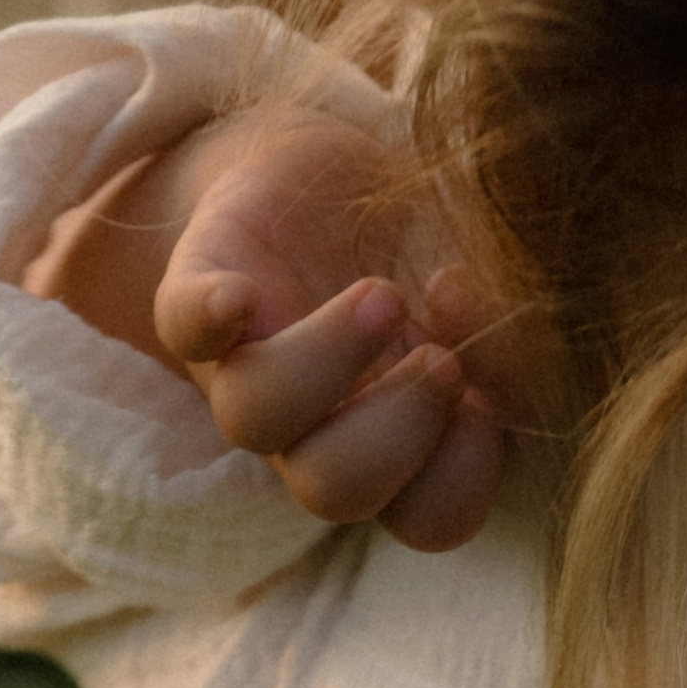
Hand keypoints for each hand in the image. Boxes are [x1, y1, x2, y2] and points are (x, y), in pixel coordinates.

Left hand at [23, 109, 514, 554]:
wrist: (333, 170)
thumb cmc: (425, 250)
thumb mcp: (490, 292)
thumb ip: (504, 344)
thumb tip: (492, 361)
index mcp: (395, 445)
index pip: (427, 517)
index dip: (463, 474)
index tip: (487, 402)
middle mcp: (313, 426)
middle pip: (333, 489)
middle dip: (397, 432)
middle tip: (440, 359)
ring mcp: (248, 367)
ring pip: (255, 419)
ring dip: (328, 365)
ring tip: (383, 296)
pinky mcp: (200, 290)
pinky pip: (182, 323)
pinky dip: (208, 313)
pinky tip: (242, 293)